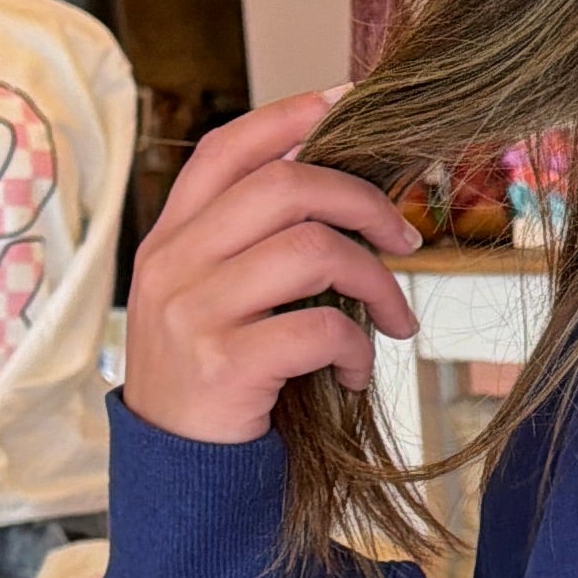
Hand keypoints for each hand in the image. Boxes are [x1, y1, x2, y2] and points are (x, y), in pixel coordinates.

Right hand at [121, 90, 419, 444]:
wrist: (179, 475)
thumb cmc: (218, 380)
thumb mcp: (215, 300)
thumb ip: (252, 246)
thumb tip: (342, 190)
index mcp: (172, 238)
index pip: (227, 149)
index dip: (290, 116)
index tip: (348, 102)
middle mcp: (173, 265)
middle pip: (285, 187)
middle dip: (364, 204)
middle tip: (406, 240)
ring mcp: (193, 314)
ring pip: (312, 251)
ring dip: (377, 282)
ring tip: (394, 320)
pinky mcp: (224, 366)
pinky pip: (319, 329)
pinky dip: (357, 349)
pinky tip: (353, 372)